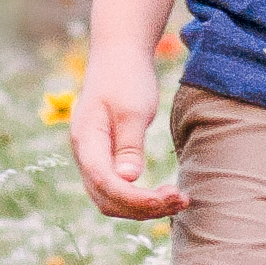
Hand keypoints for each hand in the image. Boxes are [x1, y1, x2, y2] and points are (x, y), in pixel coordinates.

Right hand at [69, 48, 181, 219]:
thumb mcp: (132, 110)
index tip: (166, 198)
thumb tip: (128, 180)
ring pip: (111, 198)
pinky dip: (140, 197)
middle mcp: (85, 155)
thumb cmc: (125, 78)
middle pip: (106, 199)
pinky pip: (118, 189)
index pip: (105, 183)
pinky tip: (164, 195)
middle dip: (142, 208)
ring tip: (178, 199)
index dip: (134, 198)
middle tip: (180, 200)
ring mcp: (93, 158)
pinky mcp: (106, 158)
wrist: (118, 56)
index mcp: (87, 141)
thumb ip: (129, 146)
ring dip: (143, 207)